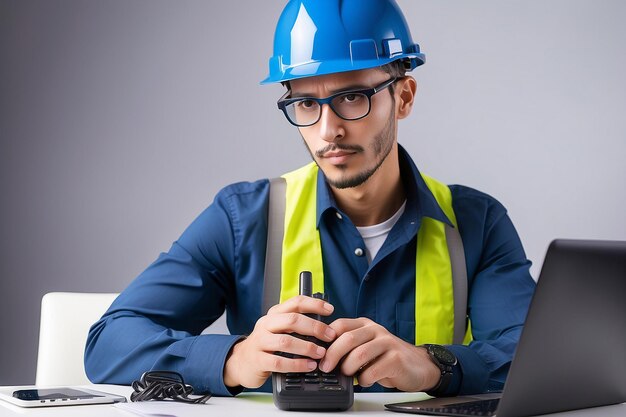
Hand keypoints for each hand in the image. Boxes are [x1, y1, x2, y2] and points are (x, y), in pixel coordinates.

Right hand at [223, 296, 336, 388]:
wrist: (241, 362)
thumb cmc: (266, 344)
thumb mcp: (278, 329)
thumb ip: (296, 324)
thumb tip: (324, 324)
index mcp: (274, 314)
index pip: (295, 302)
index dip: (314, 304)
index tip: (330, 309)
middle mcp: (266, 325)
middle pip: (292, 320)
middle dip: (315, 327)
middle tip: (330, 336)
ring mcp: (260, 342)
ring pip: (286, 341)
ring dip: (307, 347)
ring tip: (320, 353)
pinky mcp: (258, 360)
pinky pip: (279, 362)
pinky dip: (297, 364)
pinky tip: (308, 366)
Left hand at [318, 318, 440, 391]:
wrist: (418, 367)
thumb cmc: (386, 358)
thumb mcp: (366, 347)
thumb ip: (349, 347)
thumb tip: (323, 357)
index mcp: (365, 325)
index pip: (340, 325)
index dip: (326, 339)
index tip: (318, 353)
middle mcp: (376, 330)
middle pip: (348, 339)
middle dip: (332, 355)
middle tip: (325, 367)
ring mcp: (387, 343)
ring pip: (359, 354)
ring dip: (348, 368)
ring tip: (348, 375)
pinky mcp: (396, 359)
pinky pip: (372, 370)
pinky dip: (363, 379)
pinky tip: (365, 380)